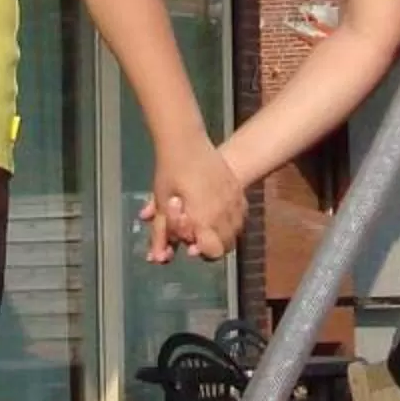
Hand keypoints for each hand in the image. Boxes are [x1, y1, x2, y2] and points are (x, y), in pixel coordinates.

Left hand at [139, 137, 246, 265]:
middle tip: (195, 231)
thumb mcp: (161, 204)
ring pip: (237, 231)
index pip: (213, 251)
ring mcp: (234, 199)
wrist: (186, 141)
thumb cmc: (169, 172)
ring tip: (207, 222)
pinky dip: (232, 219)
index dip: (202, 251)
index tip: (189, 242)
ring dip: (224, 233)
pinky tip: (219, 211)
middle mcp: (224, 212)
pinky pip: (241, 214)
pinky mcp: (238, 188)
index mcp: (205, 217)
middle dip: (212, 244)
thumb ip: (161, 234)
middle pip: (227, 245)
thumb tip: (158, 259)